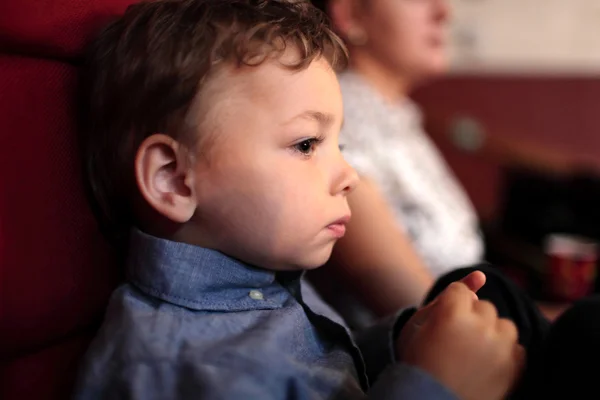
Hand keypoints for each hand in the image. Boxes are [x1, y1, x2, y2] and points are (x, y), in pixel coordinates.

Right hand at [396, 272, 524, 399]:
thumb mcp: (421, 323)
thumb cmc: (419, 360)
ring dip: (491, 333)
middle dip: (471, 318)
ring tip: (472, 352)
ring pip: (504, 325)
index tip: (442, 326)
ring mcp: (500, 348)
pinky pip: (517, 348)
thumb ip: (451, 295)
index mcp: (451, 313)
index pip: (460, 291)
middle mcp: (479, 326)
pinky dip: (504, 352)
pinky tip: (485, 364)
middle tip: (455, 341)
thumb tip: (481, 276)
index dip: (449, 307)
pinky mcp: (514, 368)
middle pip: (484, 306)